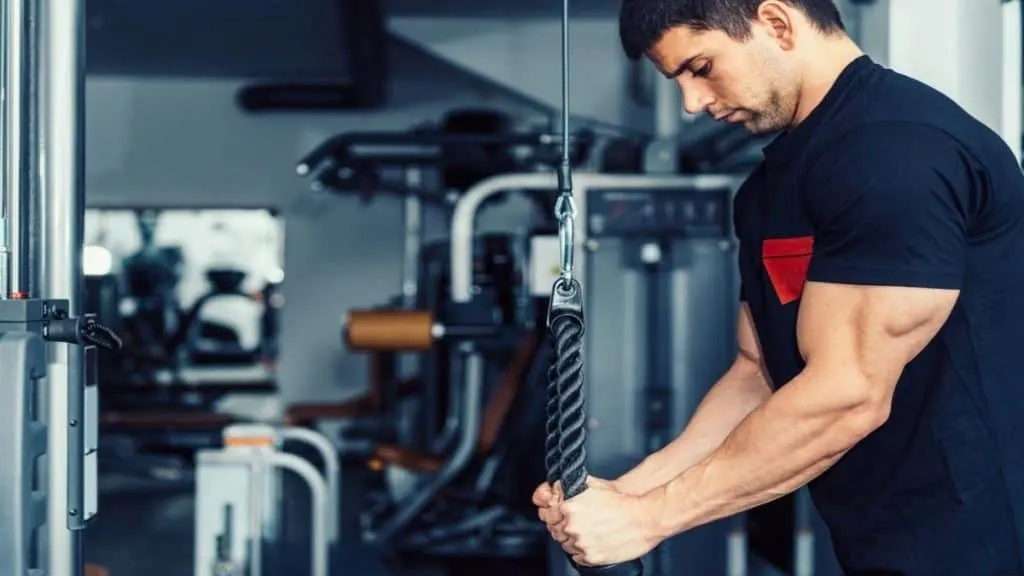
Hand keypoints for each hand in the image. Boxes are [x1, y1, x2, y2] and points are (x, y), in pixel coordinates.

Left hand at [532, 476, 663, 565]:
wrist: (644, 517)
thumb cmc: (622, 501)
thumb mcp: (592, 484)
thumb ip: (569, 487)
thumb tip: (555, 488)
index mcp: (570, 508)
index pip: (546, 514)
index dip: (551, 513)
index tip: (556, 513)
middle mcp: (573, 527)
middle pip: (555, 530)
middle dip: (562, 525)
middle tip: (575, 522)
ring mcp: (581, 544)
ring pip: (565, 544)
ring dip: (571, 538)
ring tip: (587, 531)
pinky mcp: (591, 557)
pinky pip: (577, 557)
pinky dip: (581, 551)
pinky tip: (591, 541)